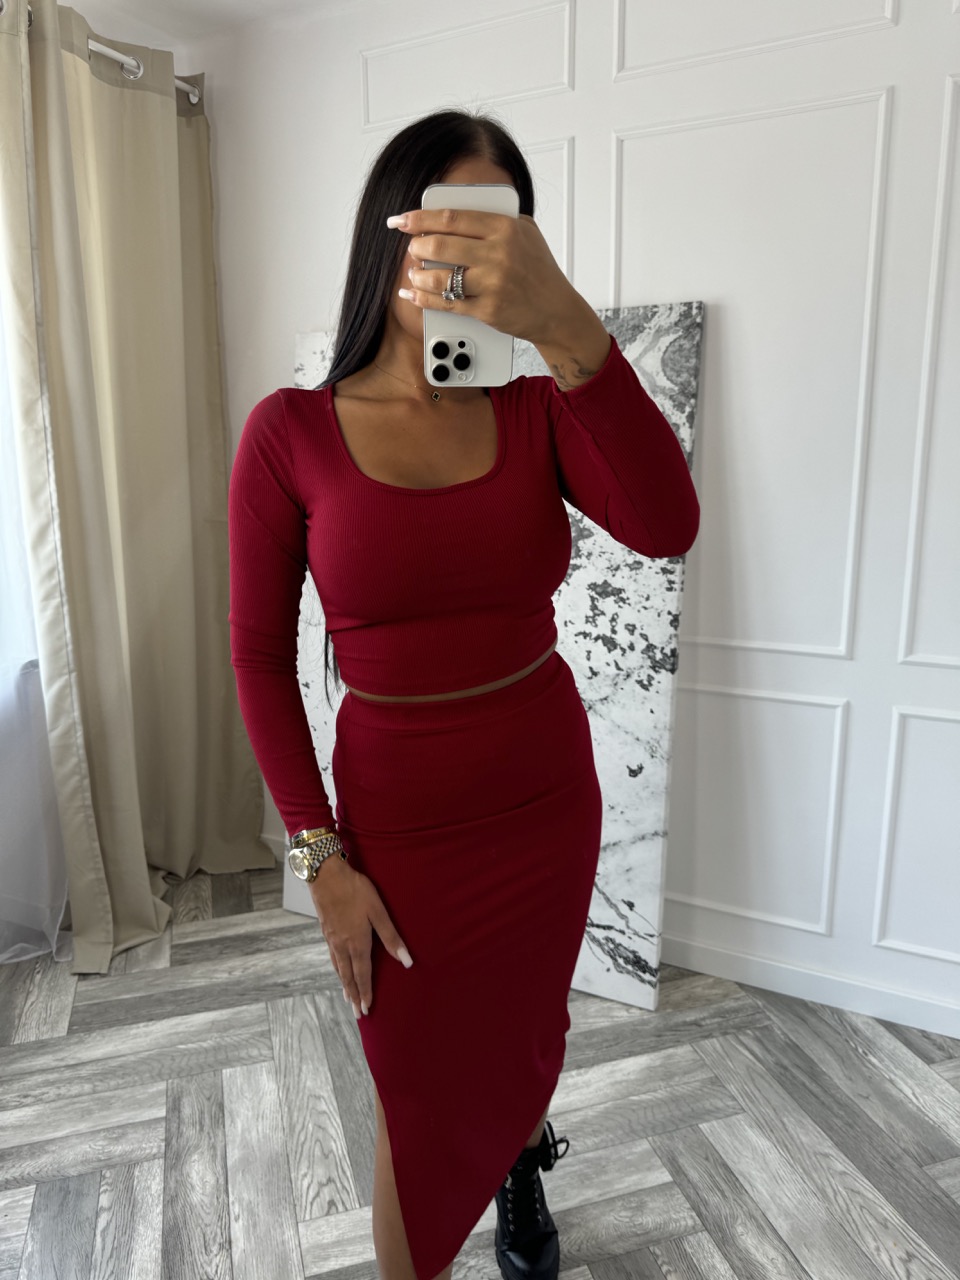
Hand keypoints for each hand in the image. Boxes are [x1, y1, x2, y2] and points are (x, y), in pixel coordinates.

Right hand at [308, 859, 412, 1017]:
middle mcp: (342, 945)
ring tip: (348, 997)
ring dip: (345, 985)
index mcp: (357, 942)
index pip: (363, 974)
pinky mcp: (325, 930)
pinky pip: (332, 957)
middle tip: (358, 1013)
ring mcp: (331, 938)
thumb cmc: (355, 890)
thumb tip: (406, 961)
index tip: (368, 1009)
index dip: (366, 992)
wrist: (325, 874)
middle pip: (349, 976)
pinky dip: (337, 969)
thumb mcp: (378, 910)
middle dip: (354, 996)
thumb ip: (391, 936)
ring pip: (339, 968)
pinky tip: (338, 968)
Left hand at [390, 206, 581, 347]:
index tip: (401, 219)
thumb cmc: (539, 270)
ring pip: (439, 278)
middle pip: (440, 245)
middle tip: (412, 247)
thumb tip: (451, 216)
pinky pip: (446, 304)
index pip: (451, 218)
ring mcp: (492, 284)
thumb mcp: (525, 233)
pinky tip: (413, 294)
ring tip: (414, 273)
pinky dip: (423, 300)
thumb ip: (494, 219)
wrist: (556, 310)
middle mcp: (497, 254)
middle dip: (417, 246)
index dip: (420, 218)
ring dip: (418, 276)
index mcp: (504, 228)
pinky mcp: (487, 310)